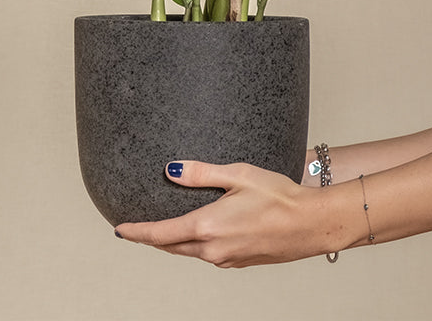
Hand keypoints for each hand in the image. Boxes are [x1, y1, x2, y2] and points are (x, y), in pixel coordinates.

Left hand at [114, 161, 329, 267]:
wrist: (312, 224)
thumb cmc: (278, 196)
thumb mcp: (237, 174)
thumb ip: (200, 173)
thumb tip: (170, 170)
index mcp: (207, 227)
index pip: (160, 234)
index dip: (137, 232)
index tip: (119, 229)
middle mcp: (213, 250)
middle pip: (171, 247)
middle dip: (151, 238)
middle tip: (133, 229)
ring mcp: (227, 259)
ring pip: (189, 253)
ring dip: (173, 243)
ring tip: (161, 229)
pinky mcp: (240, 262)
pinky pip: (208, 255)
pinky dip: (195, 246)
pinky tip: (197, 233)